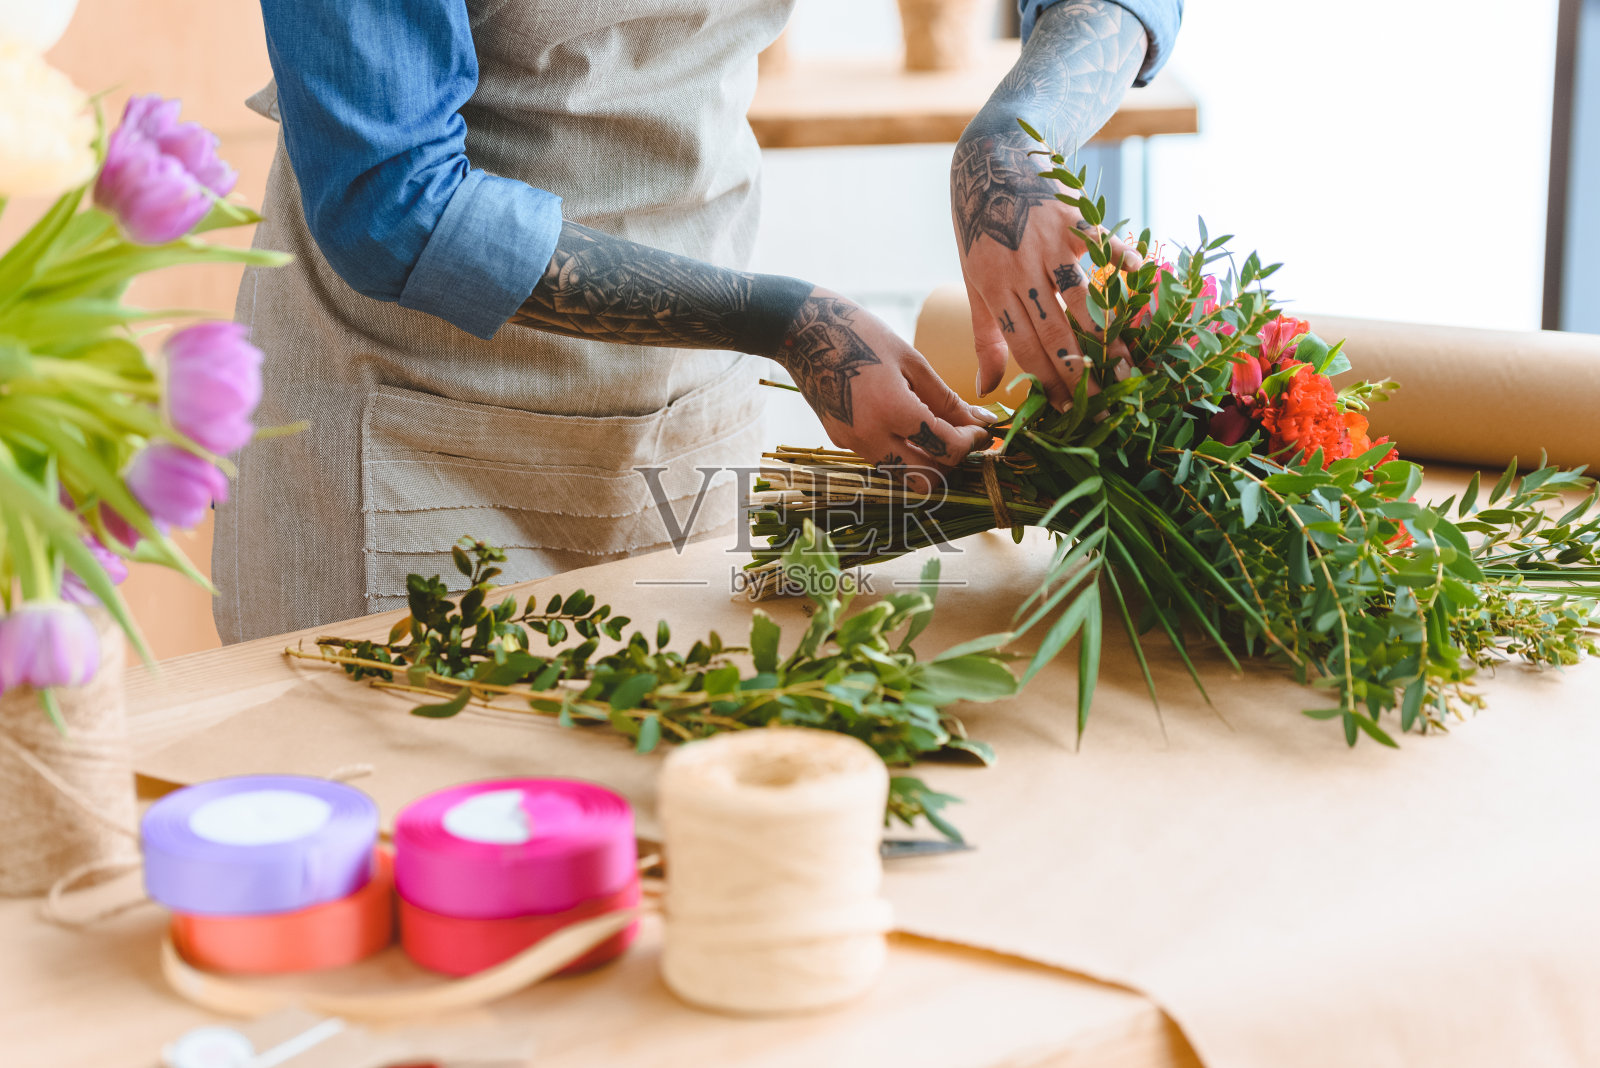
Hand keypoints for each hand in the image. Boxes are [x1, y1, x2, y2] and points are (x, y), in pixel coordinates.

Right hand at [778, 289, 993, 489]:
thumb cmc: (861, 334)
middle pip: (925, 479)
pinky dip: (902, 449)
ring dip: (926, 460)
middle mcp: (870, 436)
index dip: (972, 444)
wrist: (802, 330)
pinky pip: (881, 458)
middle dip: (950, 463)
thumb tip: (982, 423)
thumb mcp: (912, 361)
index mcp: (892, 410)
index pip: (945, 449)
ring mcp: (851, 443)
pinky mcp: (840, 440)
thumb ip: (948, 399)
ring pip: (902, 473)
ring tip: (936, 429)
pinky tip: (906, 422)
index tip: (982, 430)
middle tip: (962, 438)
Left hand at [951, 127, 1140, 409]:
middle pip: (1055, 329)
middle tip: (1105, 402)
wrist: (991, 161)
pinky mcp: (1076, 217)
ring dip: (1108, 334)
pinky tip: (1149, 290)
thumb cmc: (980, 229)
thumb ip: (985, 338)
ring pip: (1082, 297)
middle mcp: (1021, 267)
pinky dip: (1129, 264)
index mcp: (994, 288)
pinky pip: (1107, 245)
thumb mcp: (973, 282)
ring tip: (1128, 366)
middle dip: (1081, 370)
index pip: (1024, 346)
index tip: (1069, 410)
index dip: (1048, 381)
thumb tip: (985, 390)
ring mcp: (1051, 241)